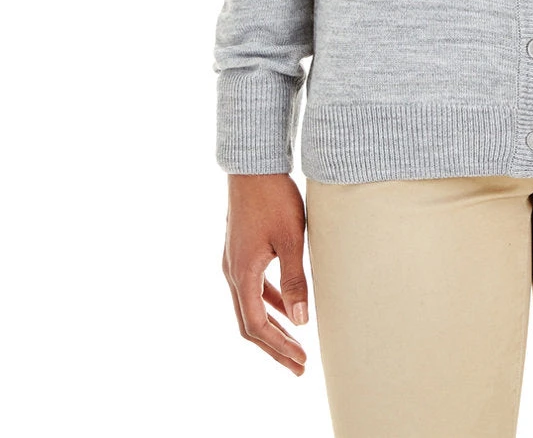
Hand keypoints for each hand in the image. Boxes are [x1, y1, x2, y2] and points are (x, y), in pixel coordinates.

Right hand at [222, 172, 310, 373]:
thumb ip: (295, 280)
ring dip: (272, 327)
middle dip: (274, 346)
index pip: (256, 326)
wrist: (253, 165)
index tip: (300, 361)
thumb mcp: (291, 239)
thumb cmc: (274, 198)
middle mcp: (232, 272)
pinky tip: (287, 308)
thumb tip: (301, 322)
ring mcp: (234, 262)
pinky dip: (269, 303)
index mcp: (242, 274)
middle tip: (299, 366)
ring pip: (250, 306)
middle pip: (250, 323)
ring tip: (295, 344)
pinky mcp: (241, 251)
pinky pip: (253, 288)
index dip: (278, 348)